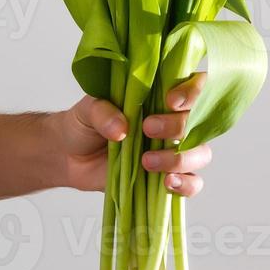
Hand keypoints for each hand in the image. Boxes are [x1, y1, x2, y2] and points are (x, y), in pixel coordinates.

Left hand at [47, 72, 211, 196]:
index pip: (193, 85)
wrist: (69, 156)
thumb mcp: (86, 109)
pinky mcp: (167, 176)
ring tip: (147, 162)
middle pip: (197, 121)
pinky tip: (168, 183)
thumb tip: (121, 128)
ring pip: (200, 153)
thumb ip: (102, 111)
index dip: (192, 91)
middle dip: (176, 126)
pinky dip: (186, 184)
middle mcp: (172, 121)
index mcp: (158, 95)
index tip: (171, 101)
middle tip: (147, 128)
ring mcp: (172, 150)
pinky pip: (192, 183)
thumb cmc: (83, 124)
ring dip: (179, 159)